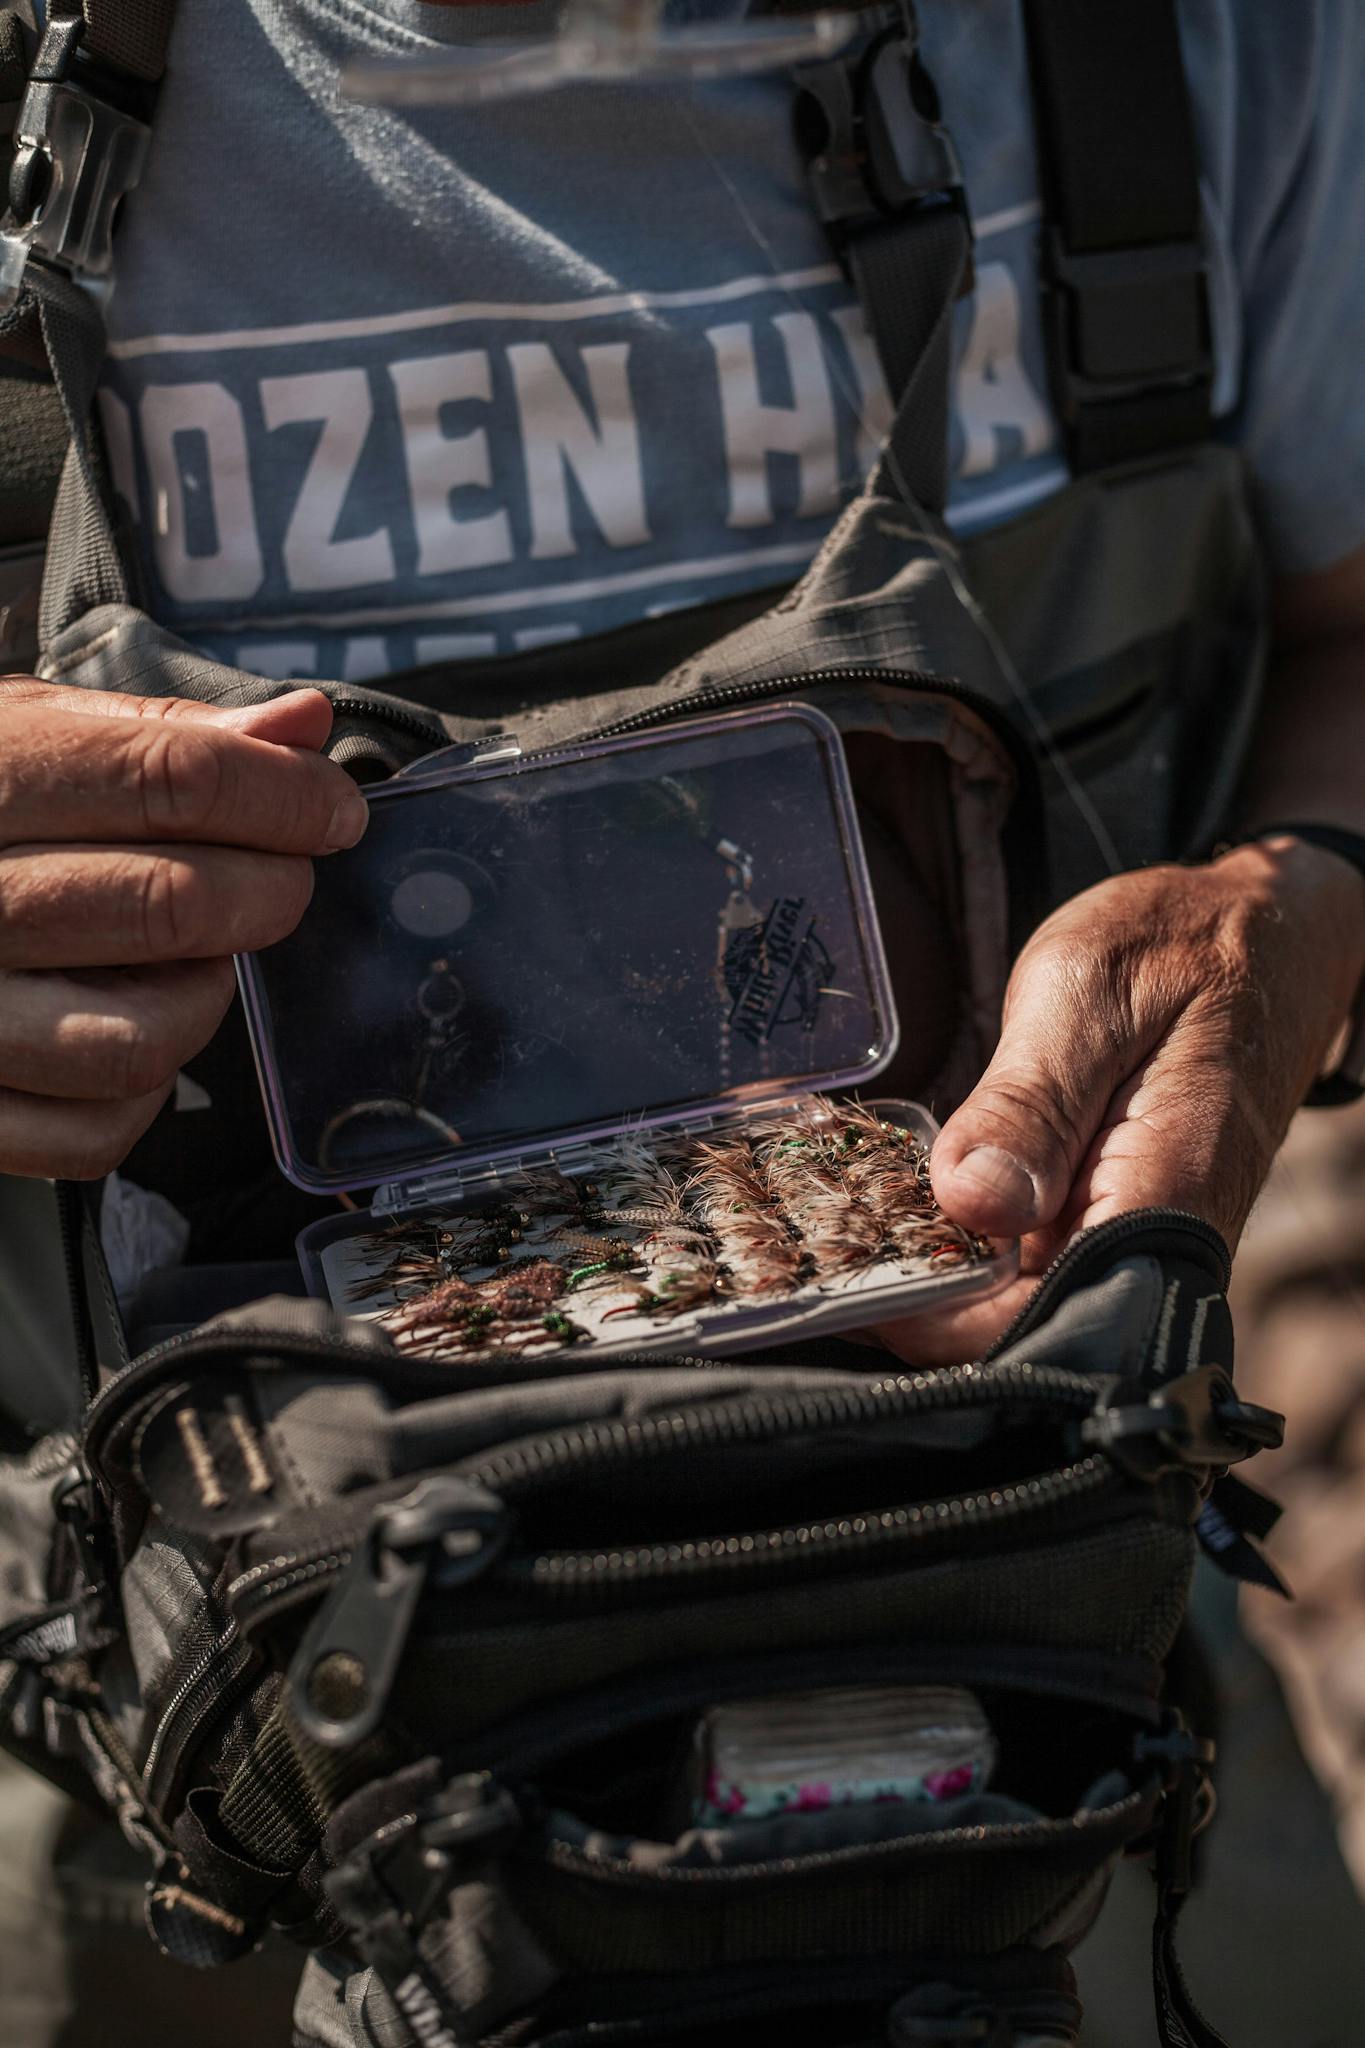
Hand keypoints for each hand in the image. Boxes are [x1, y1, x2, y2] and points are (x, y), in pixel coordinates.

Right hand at [0, 678, 368, 1178]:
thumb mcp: (20, 735)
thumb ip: (158, 734)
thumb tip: (300, 725)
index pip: (171, 780)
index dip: (284, 795)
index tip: (333, 809)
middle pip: (172, 904)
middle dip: (270, 889)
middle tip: (283, 877)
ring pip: (143, 1040)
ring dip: (202, 998)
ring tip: (191, 957)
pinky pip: (97, 1132)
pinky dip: (142, 1094)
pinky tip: (128, 1025)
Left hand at [874, 842, 1364, 1363]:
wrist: (1261, 937)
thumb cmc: (1183, 948)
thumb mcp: (1089, 994)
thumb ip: (1031, 1102)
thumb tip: (972, 1203)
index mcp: (1159, 1206)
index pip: (1029, 1327)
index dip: (925, 1322)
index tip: (833, 1281)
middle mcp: (1148, 1250)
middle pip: (1010, 1332)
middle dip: (908, 1302)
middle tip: (804, 1252)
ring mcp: (1124, 1242)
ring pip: (1008, 1302)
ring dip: (922, 1273)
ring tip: (827, 1227)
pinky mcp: (1101, 1223)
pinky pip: (1020, 1263)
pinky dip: (951, 1242)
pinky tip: (887, 1205)